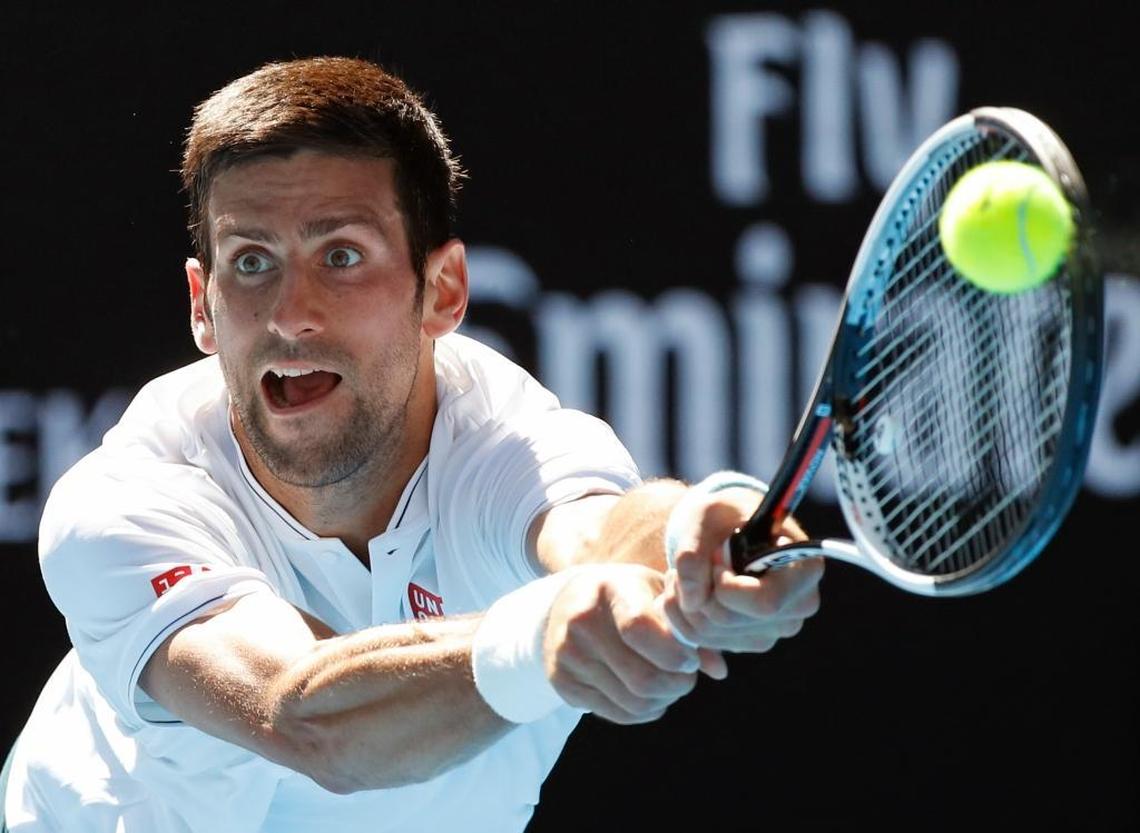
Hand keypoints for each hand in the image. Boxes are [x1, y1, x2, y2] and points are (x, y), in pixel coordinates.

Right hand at [542, 564, 719, 723]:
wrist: (566, 603)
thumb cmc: (625, 595)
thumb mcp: (655, 593)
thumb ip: (688, 626)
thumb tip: (718, 670)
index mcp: (610, 589)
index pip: (639, 629)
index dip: (673, 654)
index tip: (690, 659)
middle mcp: (581, 621)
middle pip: (641, 677)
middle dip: (677, 685)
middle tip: (687, 678)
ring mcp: (566, 654)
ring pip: (632, 701)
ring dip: (663, 701)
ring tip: (670, 686)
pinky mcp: (562, 682)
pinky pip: (616, 714)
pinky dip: (643, 712)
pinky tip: (650, 696)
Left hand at [663, 487, 822, 655]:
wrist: (728, 528)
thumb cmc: (725, 514)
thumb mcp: (705, 515)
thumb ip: (692, 551)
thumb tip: (692, 600)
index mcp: (805, 569)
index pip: (765, 602)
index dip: (726, 587)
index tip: (715, 560)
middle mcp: (798, 606)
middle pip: (729, 621)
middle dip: (694, 592)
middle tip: (685, 565)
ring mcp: (777, 629)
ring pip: (710, 634)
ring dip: (682, 604)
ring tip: (682, 574)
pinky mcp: (752, 640)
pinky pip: (704, 642)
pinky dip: (684, 618)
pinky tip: (688, 591)